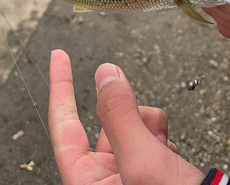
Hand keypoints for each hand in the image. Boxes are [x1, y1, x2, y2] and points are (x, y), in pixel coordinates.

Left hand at [49, 49, 204, 184]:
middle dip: (128, 114)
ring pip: (130, 124)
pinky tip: (169, 150)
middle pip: (106, 122)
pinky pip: (147, 133)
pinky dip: (160, 132)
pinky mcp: (147, 168)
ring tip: (163, 145)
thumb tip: (106, 74)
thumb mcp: (143, 162)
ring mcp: (127, 173)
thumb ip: (121, 116)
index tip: (60, 57)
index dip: (61, 88)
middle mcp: (104, 177)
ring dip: (149, 124)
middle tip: (144, 118)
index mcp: (87, 182)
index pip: (64, 126)